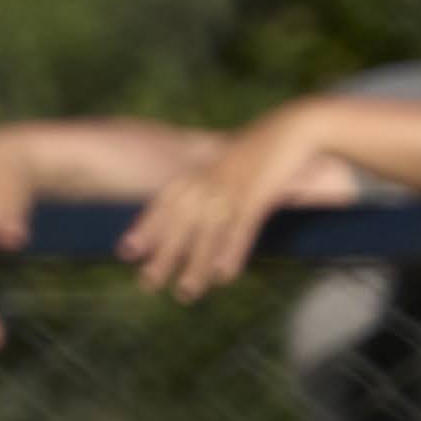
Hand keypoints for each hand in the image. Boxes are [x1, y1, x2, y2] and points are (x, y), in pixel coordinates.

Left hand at [119, 103, 351, 304]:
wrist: (294, 127)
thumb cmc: (259, 149)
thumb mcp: (224, 163)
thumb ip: (204, 184)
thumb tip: (187, 208)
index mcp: (199, 172)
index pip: (164, 203)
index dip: (145, 228)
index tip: (126, 253)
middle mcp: (210, 180)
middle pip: (180, 222)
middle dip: (163, 254)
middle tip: (146, 284)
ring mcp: (233, 186)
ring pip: (208, 231)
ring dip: (195, 264)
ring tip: (185, 293)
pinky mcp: (259, 192)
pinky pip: (242, 226)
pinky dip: (232, 250)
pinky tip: (225, 275)